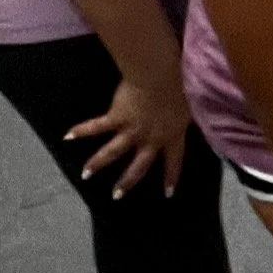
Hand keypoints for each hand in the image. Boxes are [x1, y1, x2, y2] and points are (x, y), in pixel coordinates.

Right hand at [67, 74, 192, 197]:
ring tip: (85, 175)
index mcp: (172, 136)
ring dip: (97, 164)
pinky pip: (96, 127)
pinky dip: (81, 131)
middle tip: (117, 195)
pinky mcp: (116, 117)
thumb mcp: (194, 105)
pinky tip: (67, 137)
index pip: (174, 162)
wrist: (160, 77)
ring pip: (112, 152)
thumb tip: (206, 114)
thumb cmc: (181, 86)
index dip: (171, 177)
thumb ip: (194, 115)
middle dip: (127, 182)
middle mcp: (150, 139)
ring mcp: (131, 130)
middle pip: (139, 166)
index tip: (168, 194)